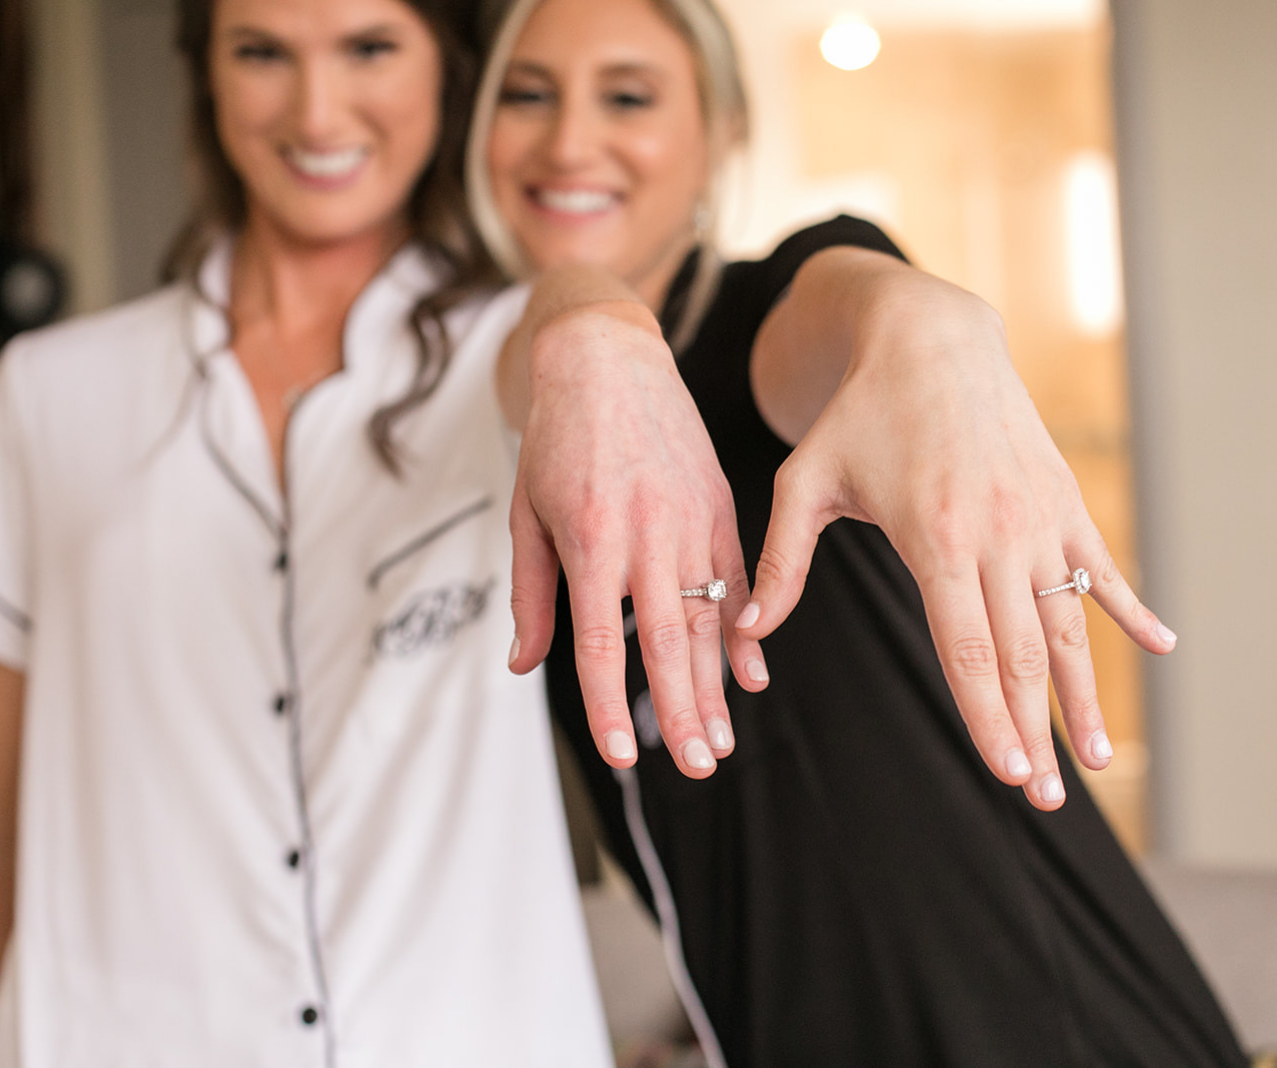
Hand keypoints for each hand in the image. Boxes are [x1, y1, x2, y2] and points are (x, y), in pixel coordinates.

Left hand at [508, 300, 767, 777]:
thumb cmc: (556, 438)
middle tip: (698, 767)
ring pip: (708, 618)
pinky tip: (751, 674)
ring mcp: (692, 520)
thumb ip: (531, 595)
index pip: (600, 642)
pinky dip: (746, 630)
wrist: (605, 357)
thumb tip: (525, 666)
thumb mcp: (527, 514)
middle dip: (682, 712)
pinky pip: (739, 579)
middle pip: (667, 641)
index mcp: (590, 540)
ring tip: (721, 741)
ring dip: (715, 686)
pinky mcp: (721, 507)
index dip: (611, 703)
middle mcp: (646, 534)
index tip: (621, 753)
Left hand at [739, 283, 1174, 809]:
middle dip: (1036, 733)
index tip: (1009, 775)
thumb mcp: (805, 481)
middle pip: (1022, 655)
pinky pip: (1101, 568)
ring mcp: (1039, 520)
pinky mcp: (1062, 502)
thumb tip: (748, 631)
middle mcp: (998, 536)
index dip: (989, 719)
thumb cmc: (861, 414)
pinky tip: (1160, 647)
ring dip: (1084, 696)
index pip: (967, 651)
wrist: (932, 337)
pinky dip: (1130, 609)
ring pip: (1066, 626)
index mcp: (936, 540)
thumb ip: (781, 562)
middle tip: (1046, 799)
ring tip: (1100, 761)